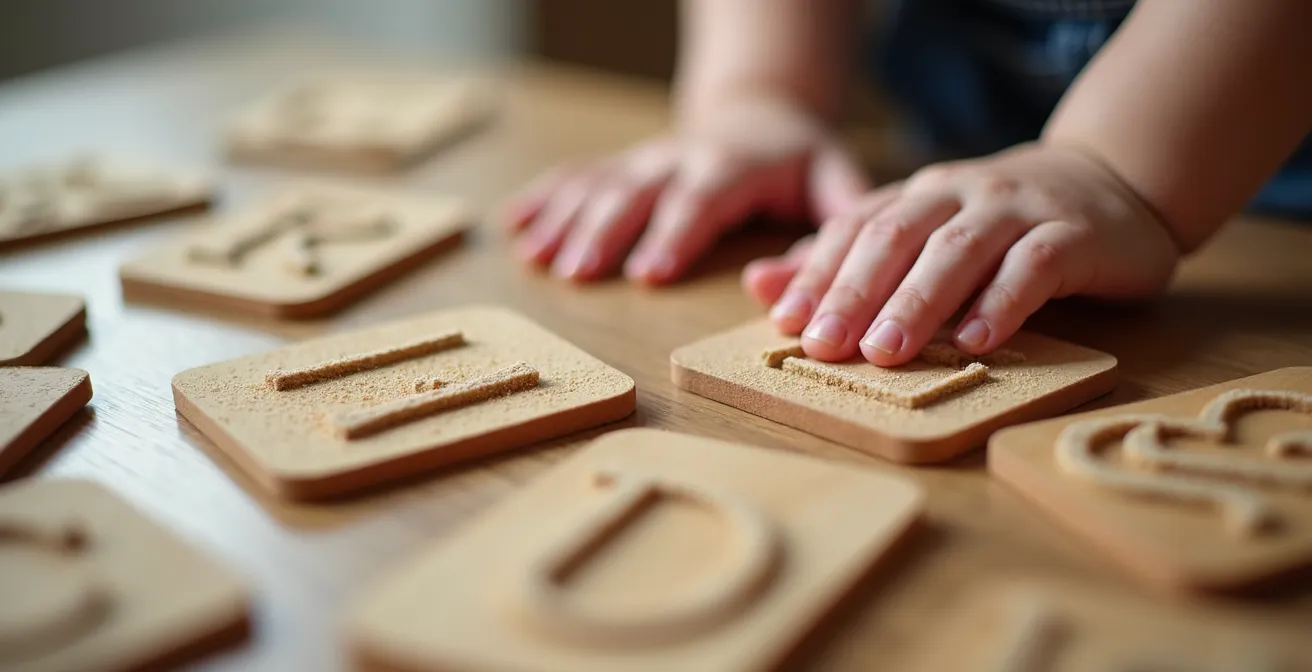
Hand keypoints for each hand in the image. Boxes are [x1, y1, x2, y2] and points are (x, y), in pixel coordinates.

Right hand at [501, 98, 867, 283]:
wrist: (760, 113)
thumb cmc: (800, 163)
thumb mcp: (834, 183)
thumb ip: (833, 226)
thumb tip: (796, 278)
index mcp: (734, 165)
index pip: (703, 197)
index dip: (676, 233)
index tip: (649, 273)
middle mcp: (680, 157)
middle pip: (638, 191)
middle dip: (606, 231)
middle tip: (579, 273)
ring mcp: (645, 160)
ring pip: (600, 185)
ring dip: (566, 221)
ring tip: (540, 260)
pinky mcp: (622, 166)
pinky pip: (577, 176)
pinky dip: (544, 199)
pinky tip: (514, 225)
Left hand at [743, 143, 1180, 364]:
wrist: (1112, 179)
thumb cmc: (997, 222)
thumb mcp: (918, 231)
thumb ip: (845, 259)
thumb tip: (760, 285)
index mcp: (917, 194)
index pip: (855, 228)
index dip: (817, 272)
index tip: (785, 322)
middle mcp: (960, 194)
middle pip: (897, 236)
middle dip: (853, 291)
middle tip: (823, 344)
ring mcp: (1018, 209)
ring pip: (958, 250)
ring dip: (916, 302)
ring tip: (884, 352)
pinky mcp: (1074, 235)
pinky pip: (1033, 266)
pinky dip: (1000, 302)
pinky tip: (975, 341)